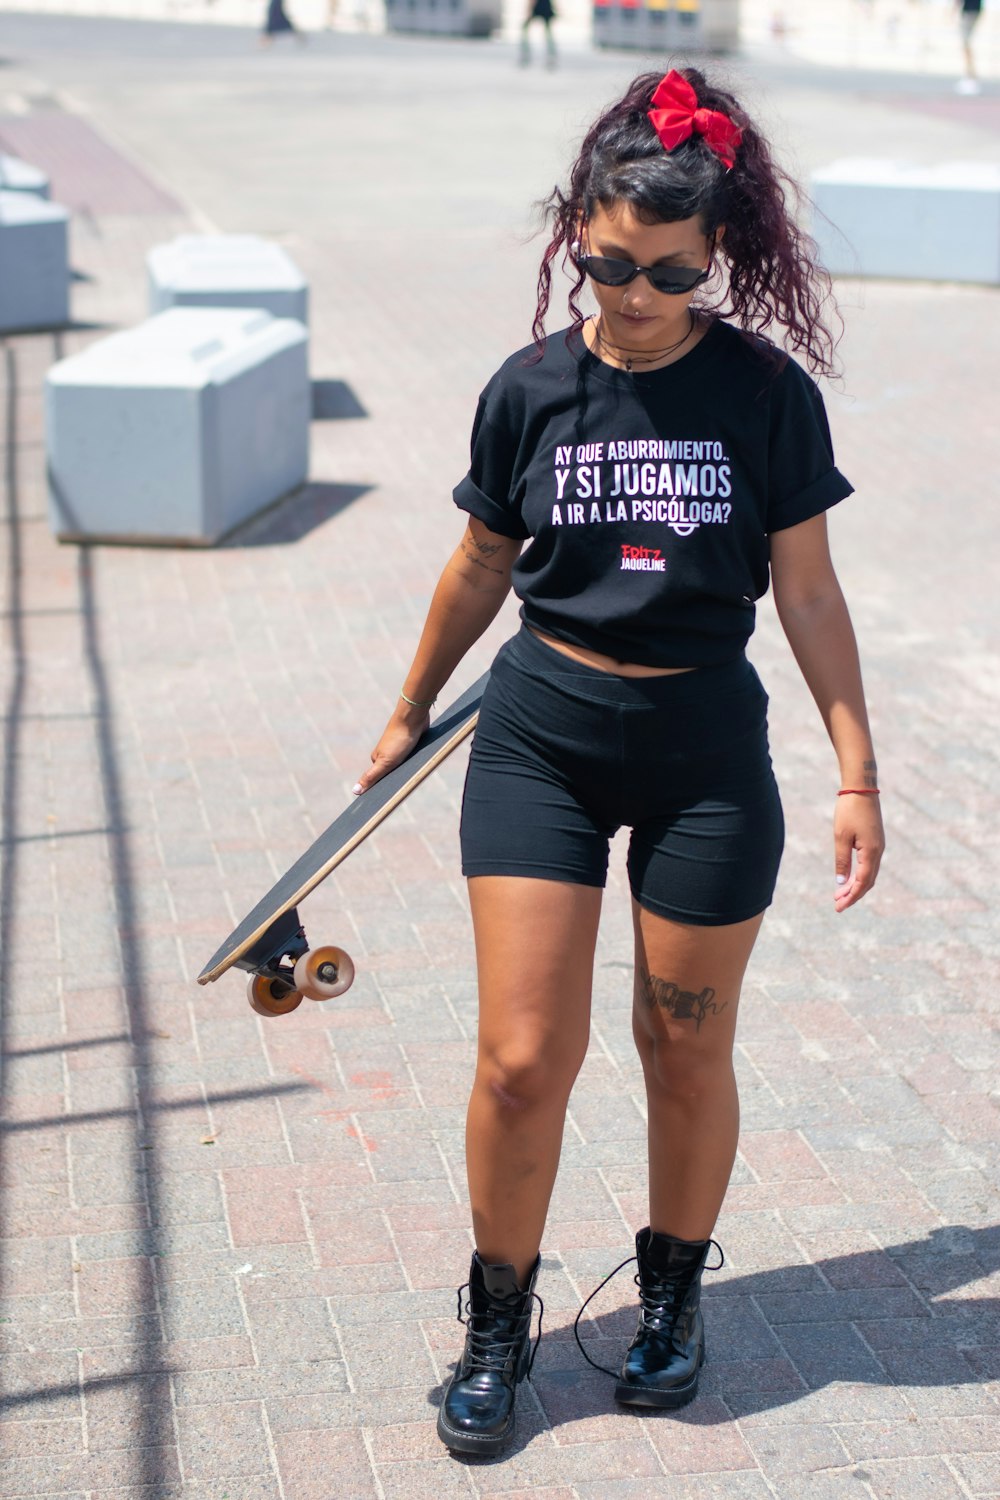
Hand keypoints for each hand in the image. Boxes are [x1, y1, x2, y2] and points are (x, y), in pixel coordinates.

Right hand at [353, 708, 429, 794]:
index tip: (391, 800)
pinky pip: (412, 757)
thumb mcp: (385, 763)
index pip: (379, 780)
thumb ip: (371, 777)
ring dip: (409, 771)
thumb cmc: (399, 740)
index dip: (384, 790)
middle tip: (406, 788)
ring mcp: (398, 748)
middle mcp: (386, 753)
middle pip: (392, 773)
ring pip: (404, 765)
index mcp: (376, 759)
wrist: (413, 717)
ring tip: (416, 778)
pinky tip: (421, 766)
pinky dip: (415, 762)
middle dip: (398, 781)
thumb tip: (354, 791)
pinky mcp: (411, 744)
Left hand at [833, 794, 883, 911]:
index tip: (839, 907)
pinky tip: (849, 878)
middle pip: (868, 881)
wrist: (861, 788)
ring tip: (840, 895)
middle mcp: (879, 852)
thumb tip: (842, 882)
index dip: (851, 896)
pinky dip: (859, 875)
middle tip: (837, 905)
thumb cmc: (849, 810)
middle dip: (853, 895)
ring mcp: (879, 846)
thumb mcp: (841, 836)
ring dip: (856, 886)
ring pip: (869, 874)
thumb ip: (842, 860)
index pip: (862, 882)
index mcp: (871, 852)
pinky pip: (869, 864)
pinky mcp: (875, 841)